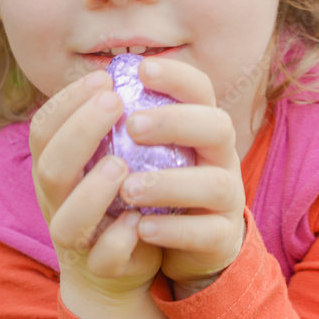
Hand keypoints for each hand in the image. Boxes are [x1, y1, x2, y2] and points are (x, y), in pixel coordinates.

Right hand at [29, 71, 162, 299]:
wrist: (116, 269)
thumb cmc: (115, 198)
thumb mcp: (104, 156)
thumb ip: (107, 124)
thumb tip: (130, 67)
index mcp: (53, 168)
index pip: (43, 129)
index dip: (68, 102)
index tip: (103, 77)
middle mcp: (55, 202)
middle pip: (50, 166)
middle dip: (80, 132)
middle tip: (114, 102)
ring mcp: (74, 238)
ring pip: (68, 219)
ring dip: (93, 190)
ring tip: (121, 163)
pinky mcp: (100, 268)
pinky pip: (103, 257)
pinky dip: (118, 239)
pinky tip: (137, 221)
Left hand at [118, 58, 246, 288]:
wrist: (176, 249)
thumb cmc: (149, 188)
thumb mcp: (140, 154)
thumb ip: (123, 125)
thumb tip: (91, 89)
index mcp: (199, 128)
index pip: (200, 90)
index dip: (176, 76)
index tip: (143, 69)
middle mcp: (219, 157)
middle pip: (217, 126)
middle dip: (175, 121)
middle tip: (133, 125)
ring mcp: (226, 199)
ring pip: (215, 183)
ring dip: (169, 183)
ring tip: (128, 188)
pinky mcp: (222, 238)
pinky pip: (207, 232)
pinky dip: (174, 229)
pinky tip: (141, 227)